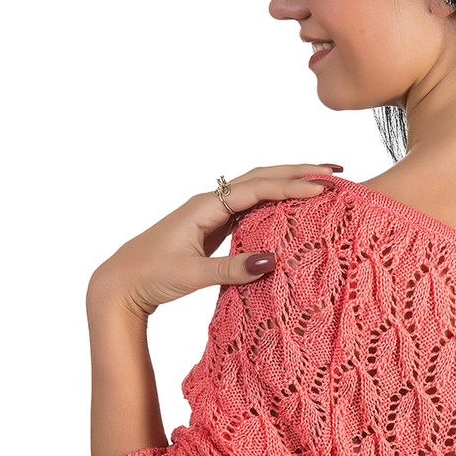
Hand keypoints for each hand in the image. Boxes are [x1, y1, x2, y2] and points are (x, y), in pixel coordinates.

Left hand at [87, 163, 341, 316]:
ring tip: (321, 182)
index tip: (322, 189)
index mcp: (203, 206)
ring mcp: (212, 214)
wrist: (121, 284)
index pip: (256, 188)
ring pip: (257, 189)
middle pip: (260, 177)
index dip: (290, 187)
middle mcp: (210, 203)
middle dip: (297, 172)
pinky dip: (276, 202)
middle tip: (335, 171)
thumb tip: (272, 261)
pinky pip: (252, 207)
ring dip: (288, 183)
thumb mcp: (190, 275)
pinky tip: (293, 208)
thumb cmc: (149, 276)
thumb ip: (230, 269)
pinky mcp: (214, 228)